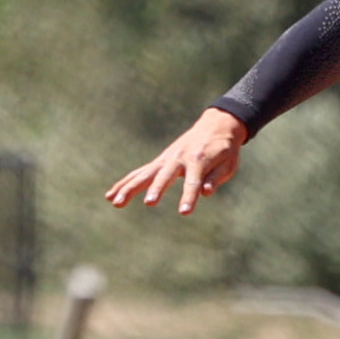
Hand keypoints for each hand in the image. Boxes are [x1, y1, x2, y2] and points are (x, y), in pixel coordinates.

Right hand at [105, 110, 247, 215]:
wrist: (215, 126)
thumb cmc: (225, 149)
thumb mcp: (228, 163)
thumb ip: (216, 177)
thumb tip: (204, 192)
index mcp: (199, 159)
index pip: (193, 182)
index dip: (189, 197)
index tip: (184, 212)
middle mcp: (179, 158)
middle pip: (164, 176)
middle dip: (156, 189)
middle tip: (149, 203)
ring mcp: (166, 159)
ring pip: (144, 174)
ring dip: (129, 188)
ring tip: (115, 202)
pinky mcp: (159, 162)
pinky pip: (139, 174)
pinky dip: (125, 183)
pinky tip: (111, 195)